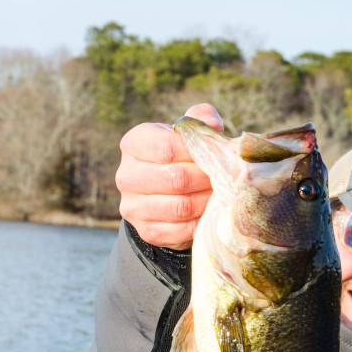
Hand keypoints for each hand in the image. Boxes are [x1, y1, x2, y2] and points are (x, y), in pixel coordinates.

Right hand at [115, 103, 223, 248]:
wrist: (164, 195)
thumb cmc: (180, 156)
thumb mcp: (186, 134)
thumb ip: (199, 121)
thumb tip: (212, 124)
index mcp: (133, 144)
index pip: (167, 147)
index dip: (197, 152)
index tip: (215, 156)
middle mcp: (126, 175)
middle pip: (176, 179)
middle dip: (206, 179)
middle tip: (224, 179)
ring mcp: (132, 206)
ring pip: (179, 207)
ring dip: (206, 202)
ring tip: (220, 195)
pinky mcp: (146, 231)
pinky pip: (179, 230)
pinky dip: (199, 223)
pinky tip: (208, 213)